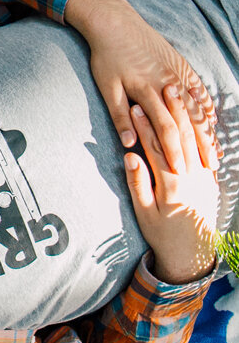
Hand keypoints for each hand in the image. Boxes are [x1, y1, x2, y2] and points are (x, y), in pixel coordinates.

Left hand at [65, 0, 218, 173]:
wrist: (115, 22)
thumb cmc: (106, 56)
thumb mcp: (107, 87)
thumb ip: (120, 116)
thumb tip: (128, 144)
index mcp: (147, 92)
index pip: (166, 129)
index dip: (175, 152)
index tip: (181, 172)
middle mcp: (167, 84)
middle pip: (188, 121)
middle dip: (199, 147)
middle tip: (209, 170)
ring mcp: (177, 73)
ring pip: (197, 106)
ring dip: (207, 130)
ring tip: (215, 150)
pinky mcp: (181, 64)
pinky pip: (198, 88)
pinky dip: (206, 105)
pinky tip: (212, 119)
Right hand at [124, 91, 218, 284]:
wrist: (193, 254)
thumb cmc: (162, 235)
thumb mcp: (144, 213)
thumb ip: (137, 183)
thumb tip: (130, 156)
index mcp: (171, 185)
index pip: (155, 148)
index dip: (144, 127)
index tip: (134, 107)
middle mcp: (191, 178)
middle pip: (180, 138)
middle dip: (171, 112)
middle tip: (163, 87)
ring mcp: (204, 177)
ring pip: (195, 139)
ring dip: (188, 115)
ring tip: (180, 94)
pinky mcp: (211, 178)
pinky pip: (206, 148)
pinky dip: (200, 129)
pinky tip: (195, 115)